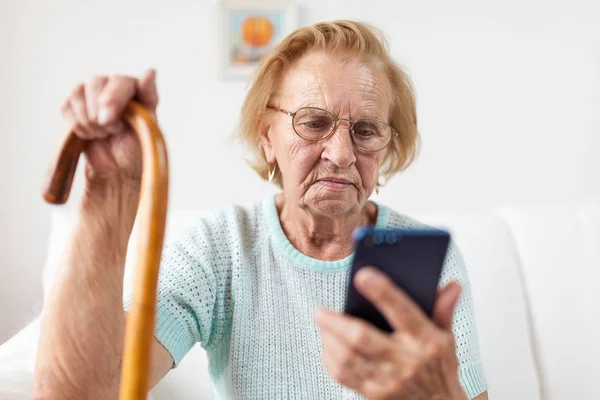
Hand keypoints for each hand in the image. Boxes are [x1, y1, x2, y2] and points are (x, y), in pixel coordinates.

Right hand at [60, 68, 158, 184]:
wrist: (119, 167)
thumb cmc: (137, 145)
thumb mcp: (150, 123)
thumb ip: (149, 96)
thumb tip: (151, 71)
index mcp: (135, 87)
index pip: (122, 80)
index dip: (115, 97)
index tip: (111, 118)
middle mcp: (112, 85)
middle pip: (96, 81)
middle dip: (100, 112)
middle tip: (112, 131)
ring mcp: (91, 93)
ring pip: (78, 92)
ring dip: (89, 120)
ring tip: (103, 134)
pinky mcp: (74, 105)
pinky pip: (66, 106)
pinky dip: (77, 124)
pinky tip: (90, 134)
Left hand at [314, 267, 467, 399]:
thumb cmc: (439, 369)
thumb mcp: (446, 338)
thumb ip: (443, 310)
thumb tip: (452, 285)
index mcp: (425, 341)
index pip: (403, 311)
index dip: (382, 292)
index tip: (362, 275)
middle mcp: (406, 361)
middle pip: (362, 338)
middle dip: (336, 322)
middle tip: (319, 310)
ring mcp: (389, 381)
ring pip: (347, 358)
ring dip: (329, 339)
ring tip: (322, 324)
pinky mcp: (375, 395)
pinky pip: (343, 376)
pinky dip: (330, 359)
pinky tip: (328, 347)